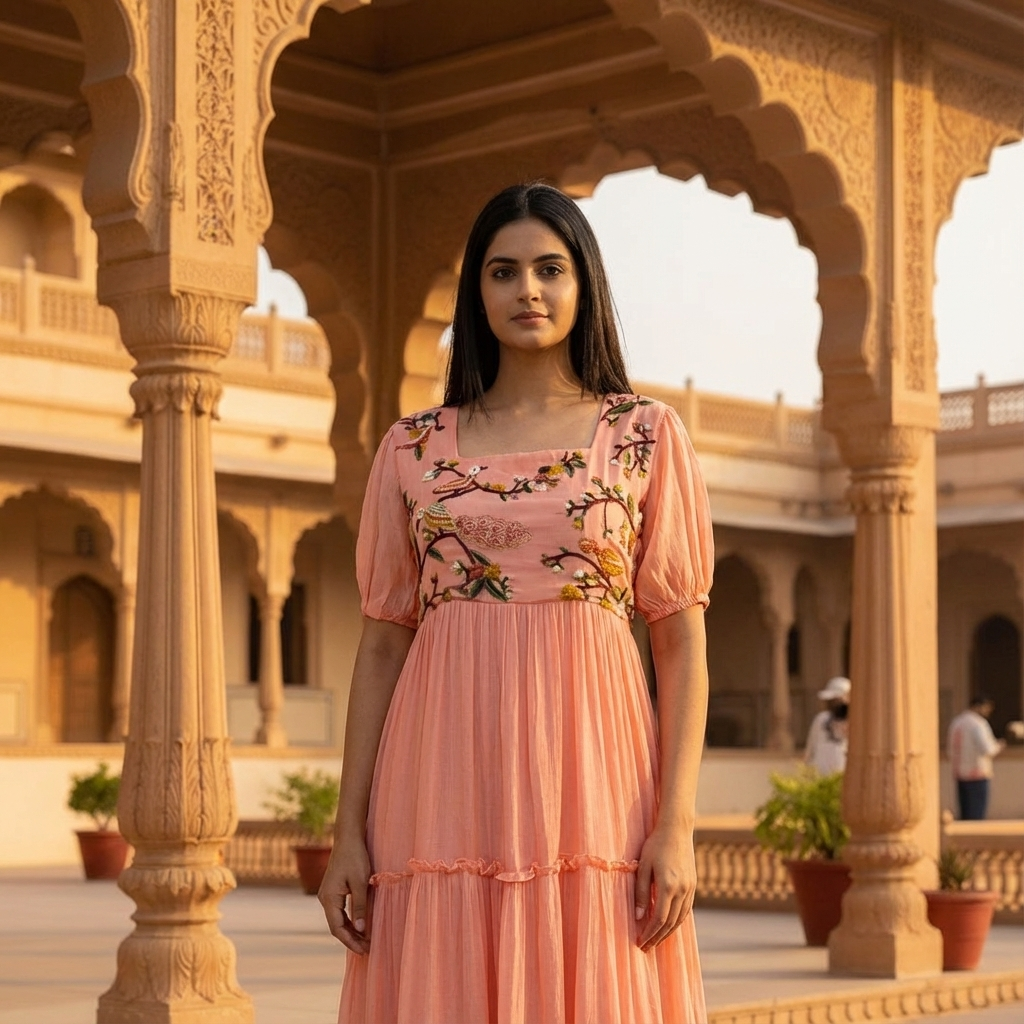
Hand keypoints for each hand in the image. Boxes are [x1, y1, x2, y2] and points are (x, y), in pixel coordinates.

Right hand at [318, 835, 372, 954]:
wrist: (348, 837)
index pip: (337, 928)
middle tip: (367, 949)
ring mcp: (328, 894)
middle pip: (336, 926)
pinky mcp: (333, 890)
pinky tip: (360, 925)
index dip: (350, 941)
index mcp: (329, 898)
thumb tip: (361, 929)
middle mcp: (325, 898)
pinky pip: (339, 911)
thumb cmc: (355, 857)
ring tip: (365, 941)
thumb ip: (360, 906)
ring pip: (337, 920)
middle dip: (351, 939)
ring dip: (350, 931)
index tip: (364, 950)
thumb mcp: (361, 882)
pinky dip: (349, 920)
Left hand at [634, 826, 696, 951]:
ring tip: (655, 941)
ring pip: (680, 918)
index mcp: (668, 885)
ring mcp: (690, 888)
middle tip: (645, 948)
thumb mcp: (643, 866)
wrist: (676, 829)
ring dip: (668, 932)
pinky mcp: (693, 884)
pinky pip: (686, 909)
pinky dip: (677, 921)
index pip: (659, 918)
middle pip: (670, 922)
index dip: (649, 933)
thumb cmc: (655, 844)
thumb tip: (638, 917)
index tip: (639, 942)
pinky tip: (668, 925)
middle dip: (657, 937)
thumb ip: (640, 892)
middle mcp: (682, 890)